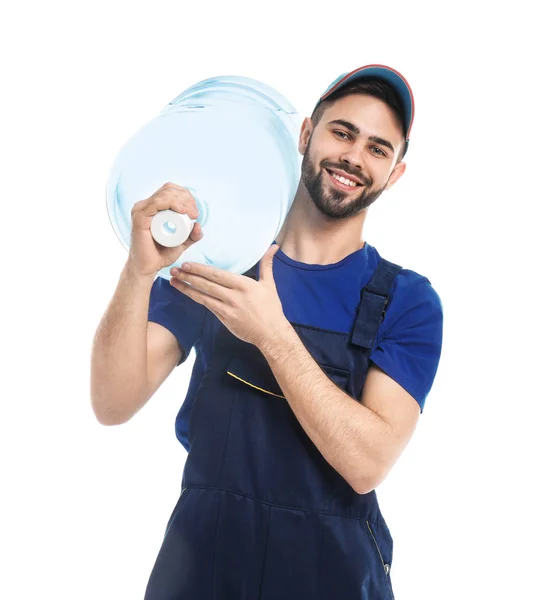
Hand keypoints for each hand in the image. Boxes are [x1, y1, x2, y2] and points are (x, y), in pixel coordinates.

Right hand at [127, 182, 203, 277]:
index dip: (186, 196)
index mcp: (152, 207)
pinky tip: (182, 211)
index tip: (195, 213)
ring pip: (165, 194)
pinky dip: (172, 203)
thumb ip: (192, 236)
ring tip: (192, 214)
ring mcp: (140, 210)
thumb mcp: (182, 243)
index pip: (171, 190)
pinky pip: (157, 203)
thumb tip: (198, 224)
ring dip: (183, 201)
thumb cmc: (161, 254)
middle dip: (187, 198)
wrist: (148, 268)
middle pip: (169, 189)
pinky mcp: (139, 217)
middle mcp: (145, 205)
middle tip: (195, 214)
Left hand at [169, 244, 287, 347]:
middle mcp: (234, 296)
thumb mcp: (269, 284)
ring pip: (203, 296)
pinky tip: (187, 293)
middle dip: (189, 276)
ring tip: (174, 281)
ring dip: (187, 288)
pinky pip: (207, 306)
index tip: (187, 264)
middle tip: (174, 269)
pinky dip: (196, 299)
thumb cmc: (271, 308)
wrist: (271, 333)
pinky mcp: (224, 319)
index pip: (217, 275)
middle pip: (207, 284)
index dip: (200, 270)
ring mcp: (228, 309)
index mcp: (244, 285)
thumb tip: (273, 247)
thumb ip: (267, 264)